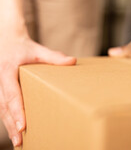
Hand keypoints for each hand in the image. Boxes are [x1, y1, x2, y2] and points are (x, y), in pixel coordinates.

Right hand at [0, 32, 75, 146]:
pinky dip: (9, 120)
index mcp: (7, 71)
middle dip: (12, 124)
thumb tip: (72, 61)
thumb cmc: (24, 48)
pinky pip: (3, 108)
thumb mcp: (38, 50)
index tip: (23, 125)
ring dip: (9, 126)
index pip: (11, 94)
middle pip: (4, 107)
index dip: (17, 111)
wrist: (7, 43)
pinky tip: (16, 133)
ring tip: (18, 142)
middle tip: (20, 140)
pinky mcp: (0, 92)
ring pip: (1, 110)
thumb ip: (54, 57)